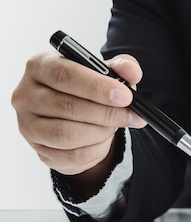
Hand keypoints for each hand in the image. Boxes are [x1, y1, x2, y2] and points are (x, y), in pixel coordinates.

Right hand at [11, 52, 145, 192]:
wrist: (79, 118)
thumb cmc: (89, 89)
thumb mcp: (107, 73)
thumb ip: (122, 67)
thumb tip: (131, 71)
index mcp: (39, 66)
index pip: (64, 75)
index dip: (97, 87)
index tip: (125, 96)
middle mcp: (26, 95)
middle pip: (67, 106)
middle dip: (107, 113)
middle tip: (132, 115)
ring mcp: (27, 125)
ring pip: (67, 134)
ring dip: (101, 132)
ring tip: (115, 125)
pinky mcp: (39, 149)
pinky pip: (72, 156)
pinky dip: (96, 150)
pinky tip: (103, 139)